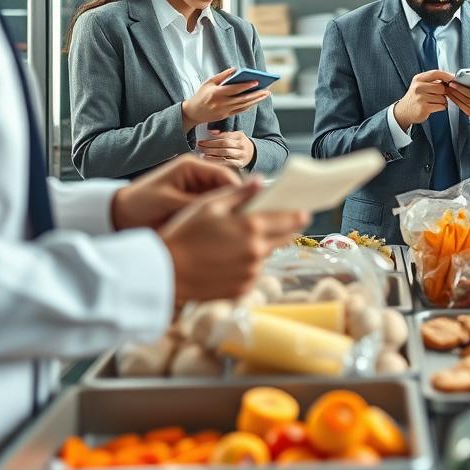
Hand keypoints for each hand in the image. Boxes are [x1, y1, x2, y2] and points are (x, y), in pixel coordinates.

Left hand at [111, 154, 241, 230]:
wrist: (118, 216)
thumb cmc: (139, 203)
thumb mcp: (169, 201)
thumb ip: (197, 203)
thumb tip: (224, 208)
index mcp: (193, 167)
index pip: (225, 175)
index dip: (239, 190)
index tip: (250, 206)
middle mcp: (198, 177)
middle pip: (228, 188)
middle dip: (238, 203)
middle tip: (248, 221)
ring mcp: (197, 192)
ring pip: (223, 201)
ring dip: (230, 213)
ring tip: (240, 229)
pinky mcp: (194, 206)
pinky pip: (213, 212)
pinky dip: (220, 221)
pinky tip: (226, 234)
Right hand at [158, 179, 309, 303]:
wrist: (164, 272)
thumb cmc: (184, 233)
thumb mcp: (210, 205)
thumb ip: (239, 193)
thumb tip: (260, 181)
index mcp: (252, 226)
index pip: (289, 219)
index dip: (299, 214)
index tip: (305, 212)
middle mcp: (256, 251)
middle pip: (285, 239)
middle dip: (285, 230)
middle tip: (282, 224)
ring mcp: (250, 272)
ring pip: (267, 255)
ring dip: (263, 247)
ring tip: (244, 240)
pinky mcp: (241, 288)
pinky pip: (253, 272)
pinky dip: (249, 264)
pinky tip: (231, 258)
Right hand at [181, 67, 270, 131]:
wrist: (193, 113)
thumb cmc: (201, 95)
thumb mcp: (208, 82)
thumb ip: (222, 76)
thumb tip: (235, 69)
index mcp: (216, 93)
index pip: (234, 89)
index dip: (246, 85)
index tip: (256, 81)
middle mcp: (221, 103)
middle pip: (242, 98)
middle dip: (256, 94)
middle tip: (267, 90)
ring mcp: (224, 111)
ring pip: (244, 105)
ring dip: (256, 100)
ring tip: (265, 94)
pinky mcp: (226, 116)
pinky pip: (240, 111)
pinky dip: (249, 106)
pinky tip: (256, 101)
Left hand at [197, 130, 254, 166]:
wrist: (251, 153)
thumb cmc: (238, 143)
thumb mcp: (234, 135)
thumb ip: (223, 134)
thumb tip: (210, 132)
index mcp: (240, 136)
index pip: (224, 136)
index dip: (212, 138)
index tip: (202, 140)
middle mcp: (241, 145)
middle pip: (223, 145)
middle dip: (209, 145)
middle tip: (199, 145)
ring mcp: (241, 155)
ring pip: (224, 154)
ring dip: (211, 154)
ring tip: (201, 153)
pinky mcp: (239, 164)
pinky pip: (226, 163)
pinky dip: (216, 162)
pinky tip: (208, 161)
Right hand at [393, 70, 454, 130]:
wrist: (404, 111)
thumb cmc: (415, 97)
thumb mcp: (420, 84)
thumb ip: (432, 80)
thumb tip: (450, 78)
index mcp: (418, 79)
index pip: (435, 73)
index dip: (446, 75)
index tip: (453, 78)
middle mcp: (418, 87)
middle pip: (441, 87)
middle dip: (443, 92)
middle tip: (439, 95)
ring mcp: (421, 97)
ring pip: (442, 98)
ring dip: (442, 101)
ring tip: (434, 102)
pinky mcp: (424, 108)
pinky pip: (441, 106)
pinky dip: (441, 107)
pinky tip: (434, 107)